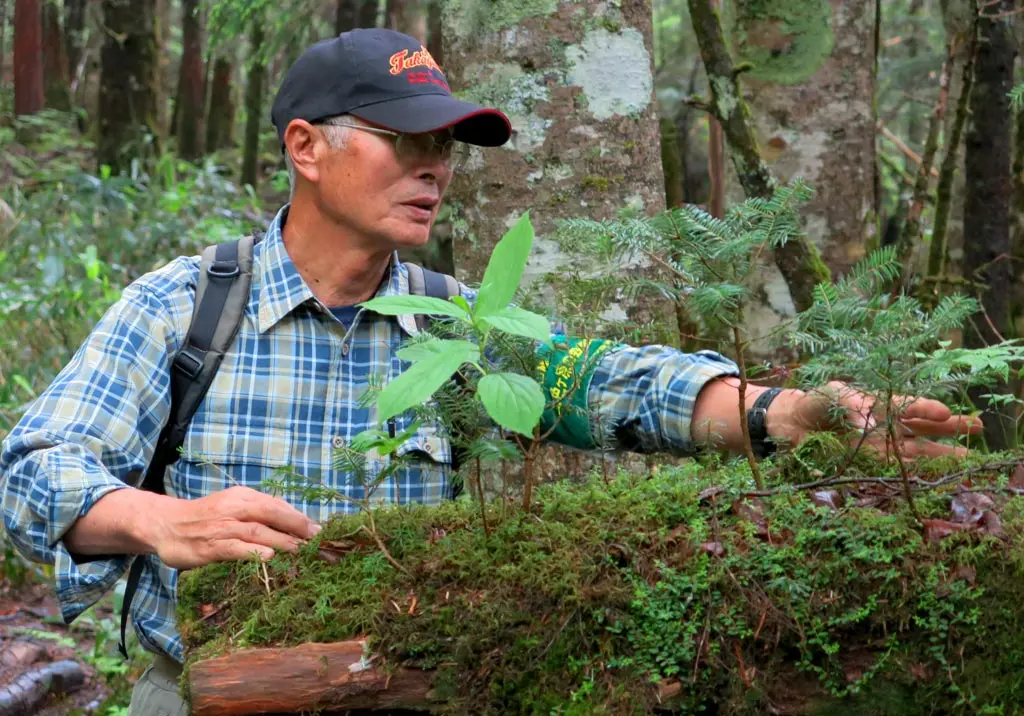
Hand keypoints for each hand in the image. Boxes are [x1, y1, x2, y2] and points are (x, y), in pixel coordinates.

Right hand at [146, 486, 320, 569]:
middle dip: (296, 525)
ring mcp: (221, 527)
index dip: (299, 517)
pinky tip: (268, 556)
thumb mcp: (234, 507)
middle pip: (270, 513)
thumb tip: (293, 520)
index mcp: (242, 497)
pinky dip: (252, 551)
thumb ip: (259, 513)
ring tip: (301, 549)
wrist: (165, 524)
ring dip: (281, 540)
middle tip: (318, 539)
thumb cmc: (206, 518)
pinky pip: (234, 547)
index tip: (320, 530)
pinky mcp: (209, 546)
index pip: (276, 504)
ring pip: (256, 531)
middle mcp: (234, 508)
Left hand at [766, 381, 983, 459]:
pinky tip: (932, 478)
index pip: (910, 405)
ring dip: (940, 455)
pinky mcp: (870, 465)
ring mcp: (881, 447)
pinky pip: (896, 470)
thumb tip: (868, 423)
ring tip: (968, 457)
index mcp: (881, 403)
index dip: (927, 409)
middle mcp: (887, 426)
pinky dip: (913, 474)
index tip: (945, 412)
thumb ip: (851, 403)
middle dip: (950, 429)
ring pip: (916, 451)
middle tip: (978, 428)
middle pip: (923, 428)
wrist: (793, 426)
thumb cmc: (817, 403)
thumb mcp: (834, 394)